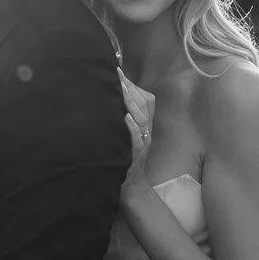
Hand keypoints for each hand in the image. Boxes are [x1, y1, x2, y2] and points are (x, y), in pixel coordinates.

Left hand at [118, 71, 153, 203]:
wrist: (130, 187)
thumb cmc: (125, 159)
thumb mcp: (127, 136)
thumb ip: (124, 118)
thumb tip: (111, 97)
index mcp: (146, 125)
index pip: (146, 100)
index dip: (133, 85)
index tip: (118, 71)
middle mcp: (147, 132)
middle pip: (143, 105)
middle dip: (130, 88)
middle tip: (115, 73)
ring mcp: (143, 144)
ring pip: (141, 119)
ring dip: (130, 103)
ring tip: (120, 88)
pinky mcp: (135, 156)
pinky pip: (136, 140)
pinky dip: (131, 128)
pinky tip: (125, 118)